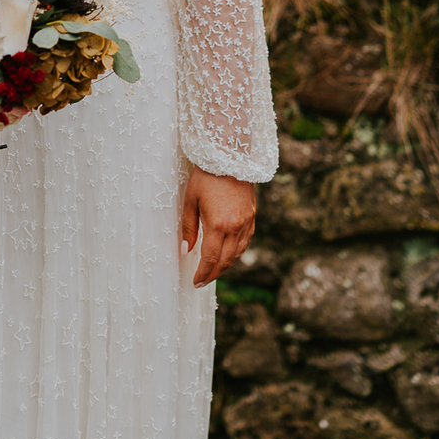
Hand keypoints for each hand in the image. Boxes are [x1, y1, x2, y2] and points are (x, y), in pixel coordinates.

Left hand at [181, 167, 255, 288]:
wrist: (230, 156)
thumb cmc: (205, 177)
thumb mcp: (190, 200)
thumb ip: (188, 228)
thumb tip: (185, 251)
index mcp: (218, 224)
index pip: (210, 259)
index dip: (202, 273)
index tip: (195, 281)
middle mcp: (235, 227)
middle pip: (225, 261)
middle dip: (213, 274)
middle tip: (202, 281)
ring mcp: (246, 222)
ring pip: (238, 253)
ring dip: (225, 266)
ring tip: (213, 271)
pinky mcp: (252, 216)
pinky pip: (245, 241)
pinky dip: (236, 252)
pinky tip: (228, 254)